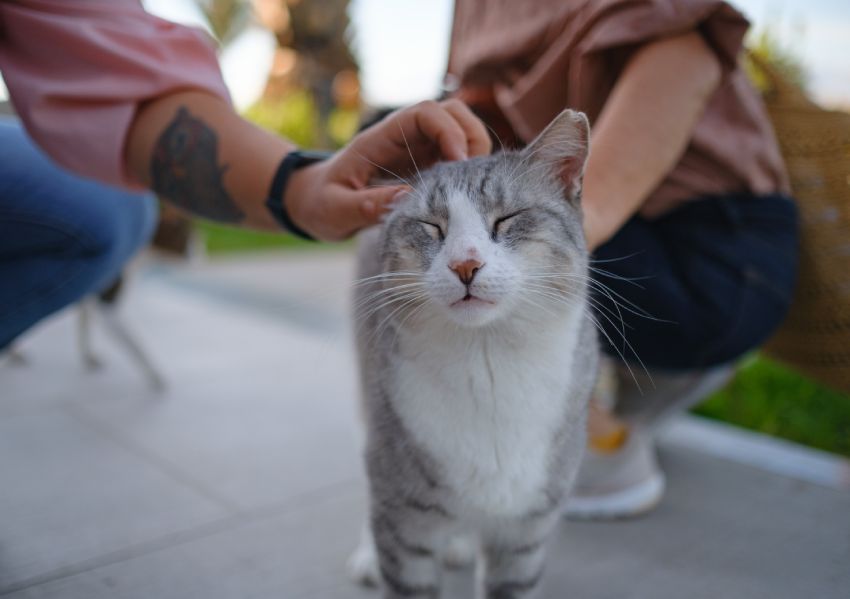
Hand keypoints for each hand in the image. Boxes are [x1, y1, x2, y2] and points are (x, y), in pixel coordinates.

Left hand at [284, 99, 491, 240]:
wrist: (316, 204)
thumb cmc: (323, 203)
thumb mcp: (336, 209)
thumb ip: (367, 205)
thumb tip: (406, 197)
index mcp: (382, 137)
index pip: (425, 113)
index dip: (448, 131)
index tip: (458, 165)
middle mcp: (405, 137)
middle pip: (453, 114)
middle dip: (472, 138)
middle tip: (475, 179)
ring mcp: (419, 150)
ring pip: (462, 131)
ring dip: (476, 153)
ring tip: (474, 189)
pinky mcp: (427, 166)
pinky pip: (459, 157)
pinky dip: (471, 171)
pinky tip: (467, 196)